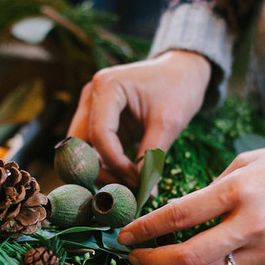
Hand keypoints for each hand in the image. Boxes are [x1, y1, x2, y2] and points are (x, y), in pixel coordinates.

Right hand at [68, 50, 211, 186]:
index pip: (100, 134)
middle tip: (124, 192)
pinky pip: (95, 148)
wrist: (183, 71)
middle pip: (82, 143)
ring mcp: (92, 107)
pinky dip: (108, 165)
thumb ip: (151, 157)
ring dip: (102, 170)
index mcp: (108, 86)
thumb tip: (144, 193)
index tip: (138, 182)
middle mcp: (92, 95)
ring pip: (84, 149)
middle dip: (100, 170)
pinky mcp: (99, 119)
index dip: (116, 163)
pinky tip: (126, 178)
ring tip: (128, 187)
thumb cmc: (179, 88)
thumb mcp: (169, 123)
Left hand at [118, 144, 264, 264]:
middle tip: (134, 257)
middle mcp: (252, 225)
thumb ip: (210, 191)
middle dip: (153, 261)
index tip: (125, 235)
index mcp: (240, 191)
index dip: (145, 229)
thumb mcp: (245, 164)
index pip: (180, 216)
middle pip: (189, 257)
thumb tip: (175, 217)